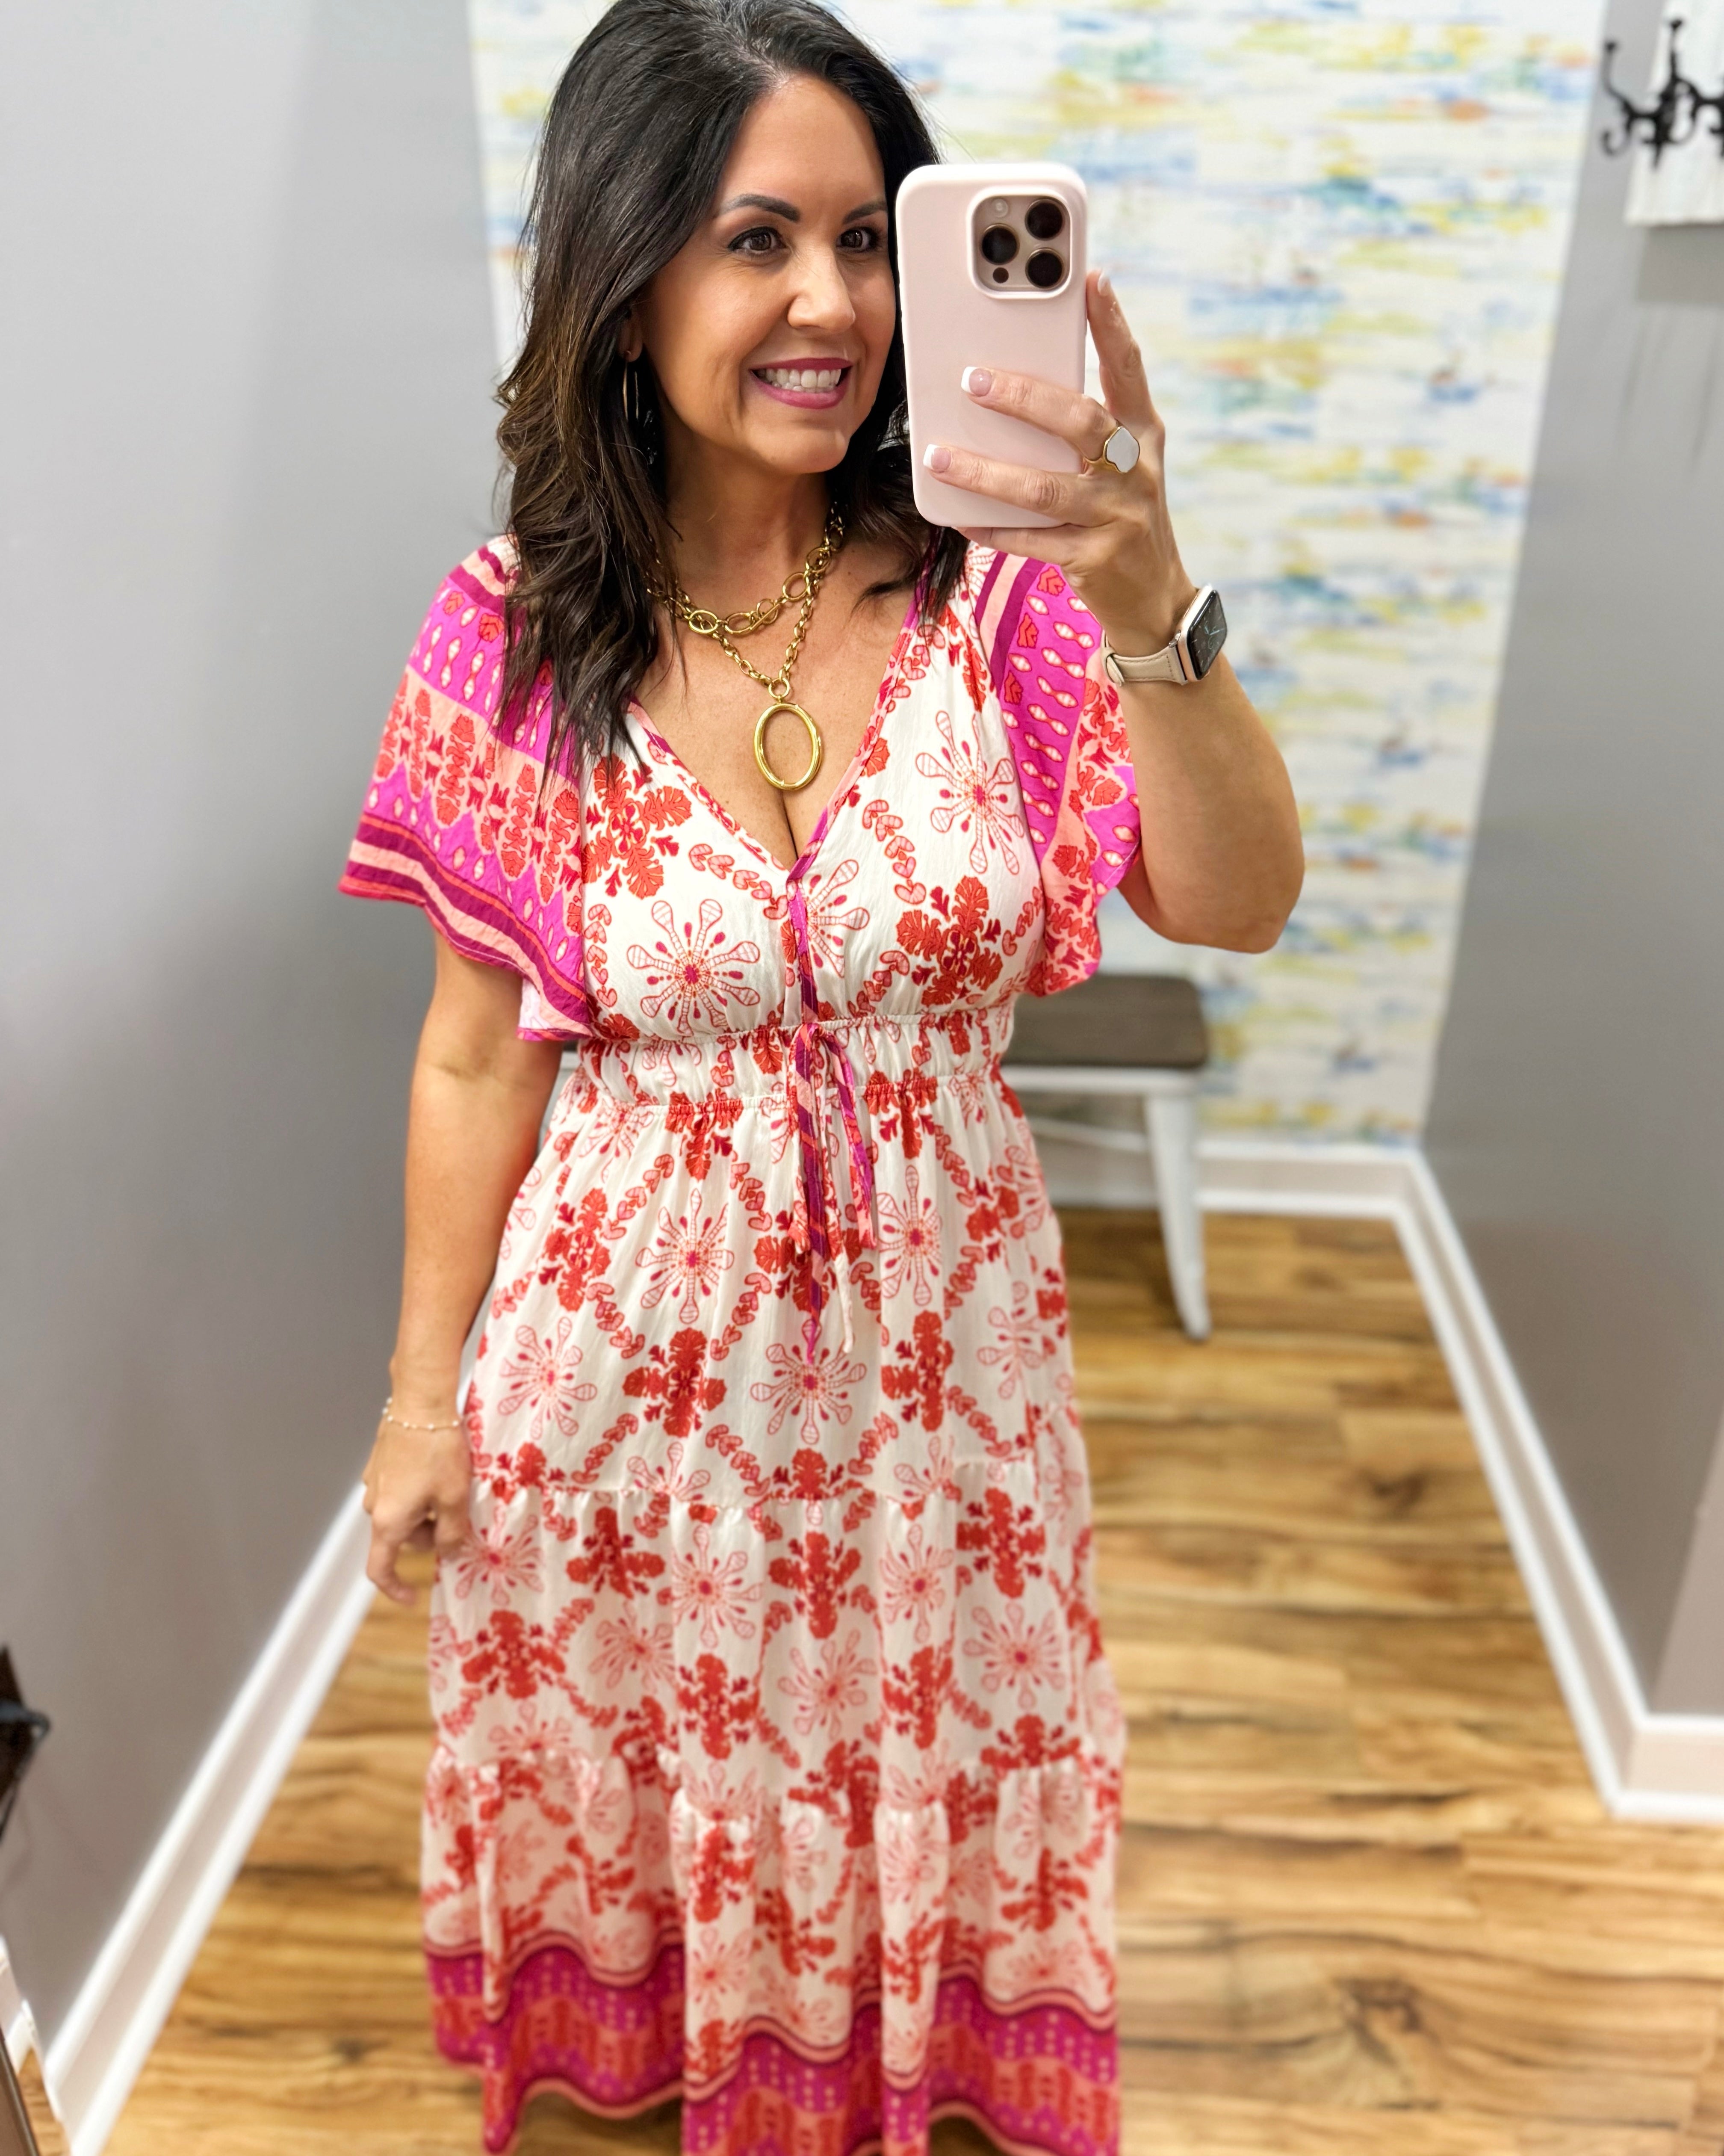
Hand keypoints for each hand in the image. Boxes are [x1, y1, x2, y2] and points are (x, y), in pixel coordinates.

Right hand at [361, 1401, 472, 1605]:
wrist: (420, 1400)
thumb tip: (447, 1554)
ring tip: (454, 1486)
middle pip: (401, 1537)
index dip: (394, 1589)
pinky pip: (401, 1489)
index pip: (379, 1569)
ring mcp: (375, 1481)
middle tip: (461, 1515)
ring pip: (404, 1511)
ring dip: (427, 1510)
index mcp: (388, 1521)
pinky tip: (441, 1468)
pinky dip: (420, 1490)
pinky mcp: (381, 1461)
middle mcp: (375, 1504)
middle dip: (430, 1535)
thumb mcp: (454, 1498)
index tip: (413, 1596)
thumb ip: (452, 1533)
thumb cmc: (438, 1451)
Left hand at [924, 270, 1196, 656]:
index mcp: (1144, 435)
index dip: (1112, 324)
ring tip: (940, 456)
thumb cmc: (1122, 517)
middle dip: (1025, 398)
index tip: (1091, 279)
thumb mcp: (1119, 466)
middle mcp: (1135, 470)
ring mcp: (1117, 517)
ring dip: (986, 472)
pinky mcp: (1094, 560)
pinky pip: (1032, 541)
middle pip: (1081, 421)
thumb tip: (1014, 389)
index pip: (1129, 369)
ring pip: (1044, 488)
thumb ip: (1083, 429)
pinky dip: (993, 528)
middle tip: (973, 380)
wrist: (1155, 599)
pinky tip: (959, 516)